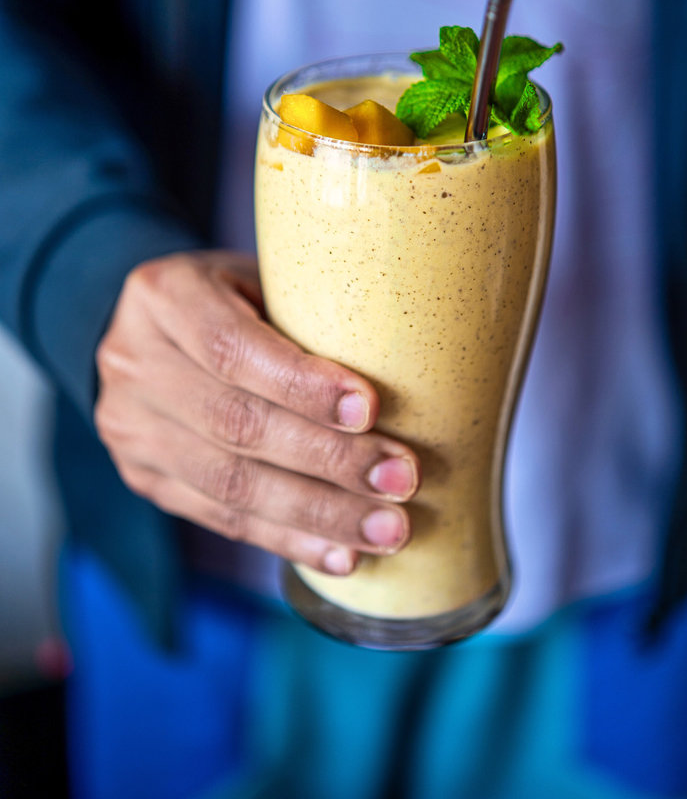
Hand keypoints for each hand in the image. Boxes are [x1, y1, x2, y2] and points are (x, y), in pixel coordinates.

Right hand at [94, 250, 418, 575]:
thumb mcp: (266, 275)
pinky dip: (288, 540)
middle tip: (402, 479)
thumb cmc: (242, 294)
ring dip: (319, 515)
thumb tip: (413, 364)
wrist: (157, 324)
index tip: (372, 409)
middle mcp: (132, 361)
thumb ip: (312, 313)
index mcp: (164, 294)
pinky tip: (341, 556)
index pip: (231, 349)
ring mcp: (130, 427)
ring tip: (387, 529)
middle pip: (235, 425)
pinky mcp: (144, 478)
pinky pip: (220, 519)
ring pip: (229, 484)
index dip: (302, 385)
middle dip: (328, 461)